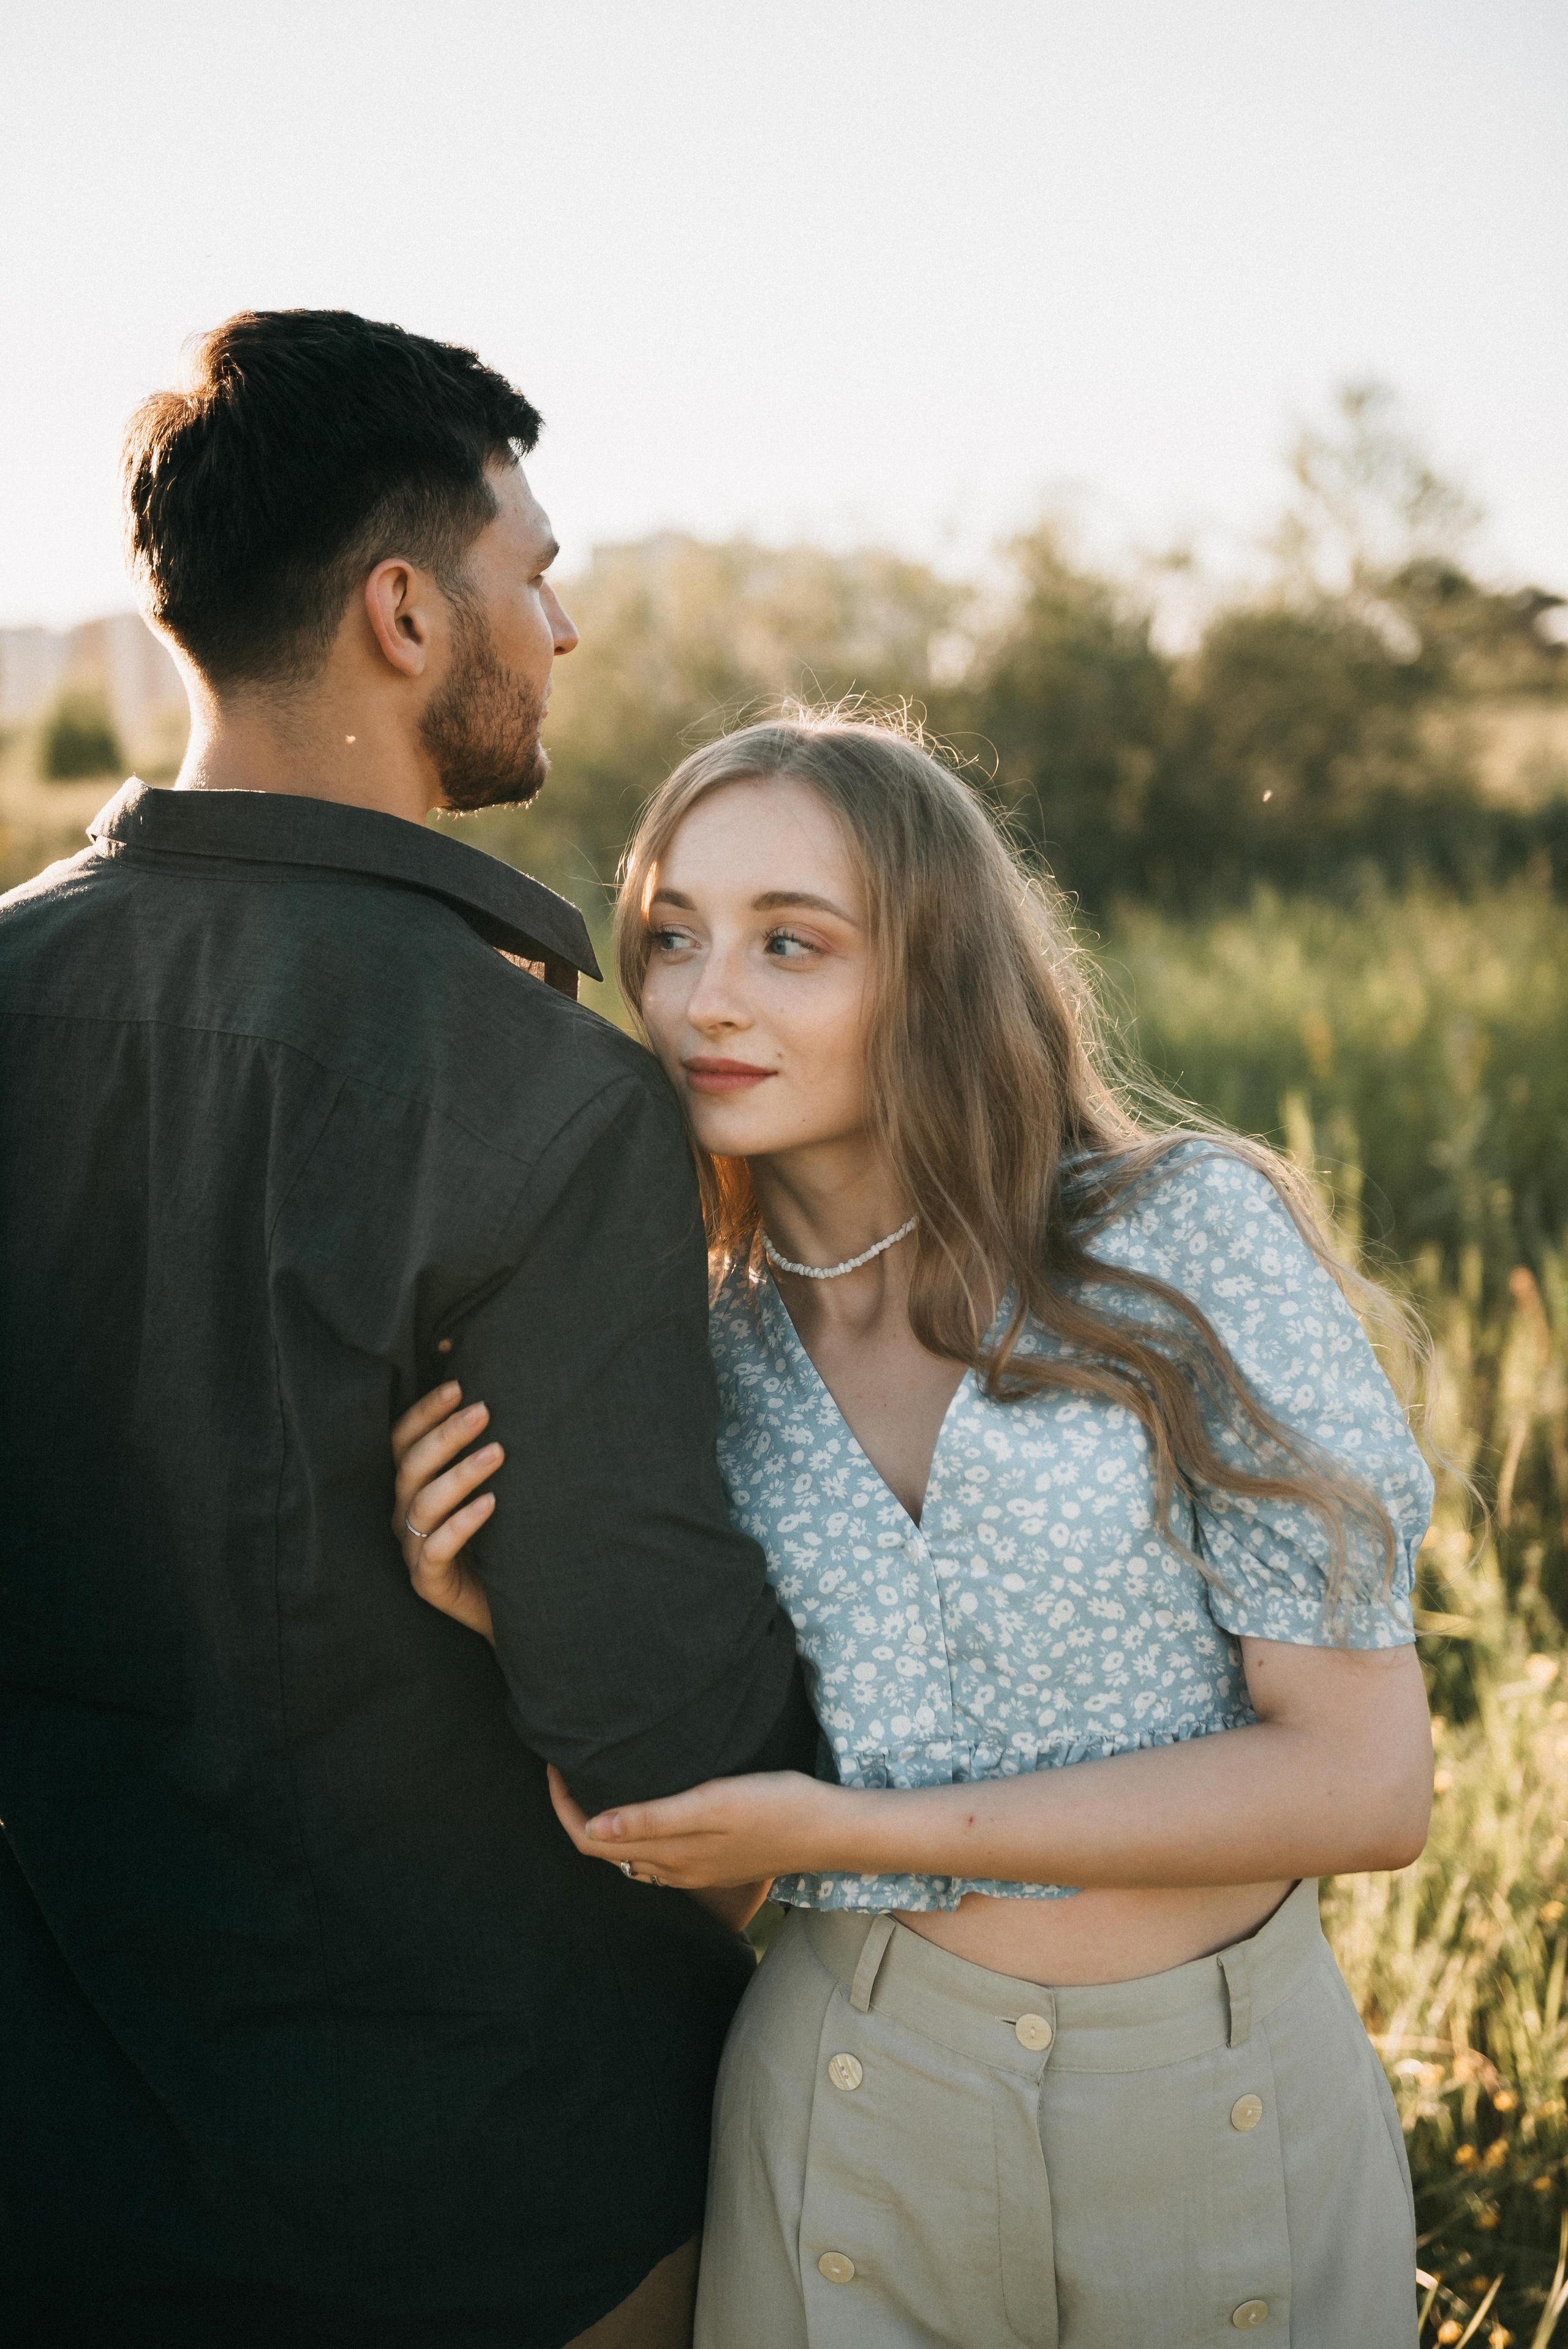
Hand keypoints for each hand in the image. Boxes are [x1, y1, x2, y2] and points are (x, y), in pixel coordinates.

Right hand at [390, 1382, 500, 1643]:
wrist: (511, 1606)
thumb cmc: (500, 1540)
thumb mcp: (490, 1489)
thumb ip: (484, 1450)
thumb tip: (497, 1395)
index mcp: (411, 1488)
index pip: (402, 1441)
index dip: (425, 1412)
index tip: (459, 1386)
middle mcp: (404, 1515)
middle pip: (412, 1466)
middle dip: (447, 1434)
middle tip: (485, 1410)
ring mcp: (412, 1550)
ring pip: (424, 1504)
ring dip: (460, 1474)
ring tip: (499, 1452)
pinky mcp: (428, 1583)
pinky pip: (437, 1550)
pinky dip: (462, 1523)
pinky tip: (491, 1503)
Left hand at [546, 1763, 843, 1888]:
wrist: (829, 1829)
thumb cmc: (774, 1807)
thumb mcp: (711, 1804)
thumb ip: (651, 1818)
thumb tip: (593, 1828)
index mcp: (668, 1853)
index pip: (592, 1841)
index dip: (564, 1809)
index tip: (554, 1767)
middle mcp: (674, 1868)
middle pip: (604, 1850)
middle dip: (577, 1814)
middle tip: (567, 1768)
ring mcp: (695, 1869)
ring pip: (629, 1855)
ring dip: (605, 1825)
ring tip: (596, 1782)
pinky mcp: (713, 1862)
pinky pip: (656, 1855)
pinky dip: (635, 1833)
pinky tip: (645, 1808)